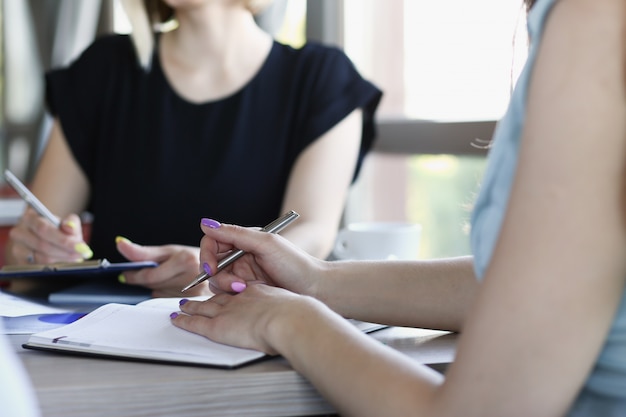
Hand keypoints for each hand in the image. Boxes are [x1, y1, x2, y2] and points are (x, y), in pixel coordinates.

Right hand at [7, 208, 91, 263]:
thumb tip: (69, 227)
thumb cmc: (57, 229)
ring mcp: (17, 248)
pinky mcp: (20, 262)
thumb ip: (71, 223)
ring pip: (40, 258)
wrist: (47, 239)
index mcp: (30, 217)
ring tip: (75, 257)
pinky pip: (38, 267)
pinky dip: (54, 266)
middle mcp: (19, 232)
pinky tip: (64, 262)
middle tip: (81, 254)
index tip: (80, 246)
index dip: (63, 239)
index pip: (44, 229)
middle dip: (65, 251)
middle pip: (42, 245)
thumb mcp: (67, 223)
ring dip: (61, 259)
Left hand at [115, 237, 208, 297]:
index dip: (133, 276)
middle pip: (153, 287)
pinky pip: (169, 301)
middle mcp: (192, 276)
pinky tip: (172, 287)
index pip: (149, 276)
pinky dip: (165, 295)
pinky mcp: (197, 302)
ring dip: (156, 288)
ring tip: (166, 278)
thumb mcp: (169, 250)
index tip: (126, 273)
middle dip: (145, 281)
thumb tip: (120, 243)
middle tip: (145, 274)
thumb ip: (143, 251)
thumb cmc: (191, 257)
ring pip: (159, 295)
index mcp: (184, 260)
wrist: (218, 267)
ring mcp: (196, 291)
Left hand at [171, 283, 324, 353]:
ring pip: (203, 305)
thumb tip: (283, 308)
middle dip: (205, 290)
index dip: (229, 286)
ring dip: (191, 305)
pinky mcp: (217, 325)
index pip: (237, 285)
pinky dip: (184, 320)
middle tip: (200, 294)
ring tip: (183, 305)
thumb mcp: (286, 302)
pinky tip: (176, 318)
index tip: (228, 289)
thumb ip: (276, 302)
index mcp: (255, 290)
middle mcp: (238, 297)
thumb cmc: (296, 315)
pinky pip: (194, 321)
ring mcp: (226, 310)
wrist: (289, 320)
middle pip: (217, 291)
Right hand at [198, 218, 324, 295]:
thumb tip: (205, 223)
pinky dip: (232, 295)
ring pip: (217, 280)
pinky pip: (226, 294)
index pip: (213, 242)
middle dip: (218, 274)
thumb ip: (235, 234)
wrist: (314, 288)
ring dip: (226, 286)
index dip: (207, 254)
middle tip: (234, 284)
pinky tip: (249, 294)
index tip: (212, 267)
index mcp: (244, 240)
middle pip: (212, 263)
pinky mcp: (246, 291)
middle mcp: (241, 255)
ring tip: (245, 289)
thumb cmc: (295, 264)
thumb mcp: (266, 244)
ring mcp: (243, 274)